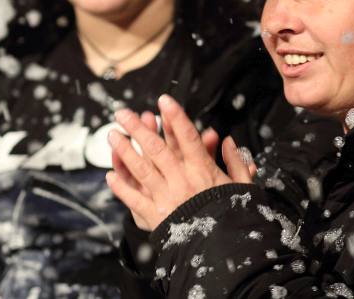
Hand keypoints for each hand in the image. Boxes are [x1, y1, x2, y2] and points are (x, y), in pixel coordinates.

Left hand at [106, 95, 255, 231]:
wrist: (223, 252)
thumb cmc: (234, 218)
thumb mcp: (243, 187)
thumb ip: (236, 162)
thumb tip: (228, 141)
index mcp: (203, 171)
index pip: (188, 137)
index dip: (175, 117)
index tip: (164, 100)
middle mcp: (182, 180)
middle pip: (157, 149)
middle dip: (138, 128)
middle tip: (123, 113)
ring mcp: (166, 198)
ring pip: (141, 169)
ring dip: (125, 151)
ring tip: (112, 135)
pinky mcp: (155, 217)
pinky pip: (134, 199)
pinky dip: (121, 188)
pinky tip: (110, 175)